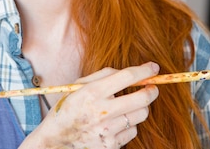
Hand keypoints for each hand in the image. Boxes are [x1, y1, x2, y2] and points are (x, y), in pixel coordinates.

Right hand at [22, 62, 159, 148]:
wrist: (55, 141)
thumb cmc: (67, 110)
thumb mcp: (77, 87)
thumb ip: (101, 76)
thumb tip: (126, 72)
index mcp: (92, 93)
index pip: (126, 77)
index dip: (144, 71)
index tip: (153, 68)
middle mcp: (102, 111)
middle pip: (142, 98)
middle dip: (152, 90)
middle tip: (152, 87)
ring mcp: (108, 130)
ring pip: (141, 115)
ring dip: (139, 108)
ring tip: (128, 106)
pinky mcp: (112, 145)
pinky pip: (132, 131)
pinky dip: (129, 125)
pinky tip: (117, 122)